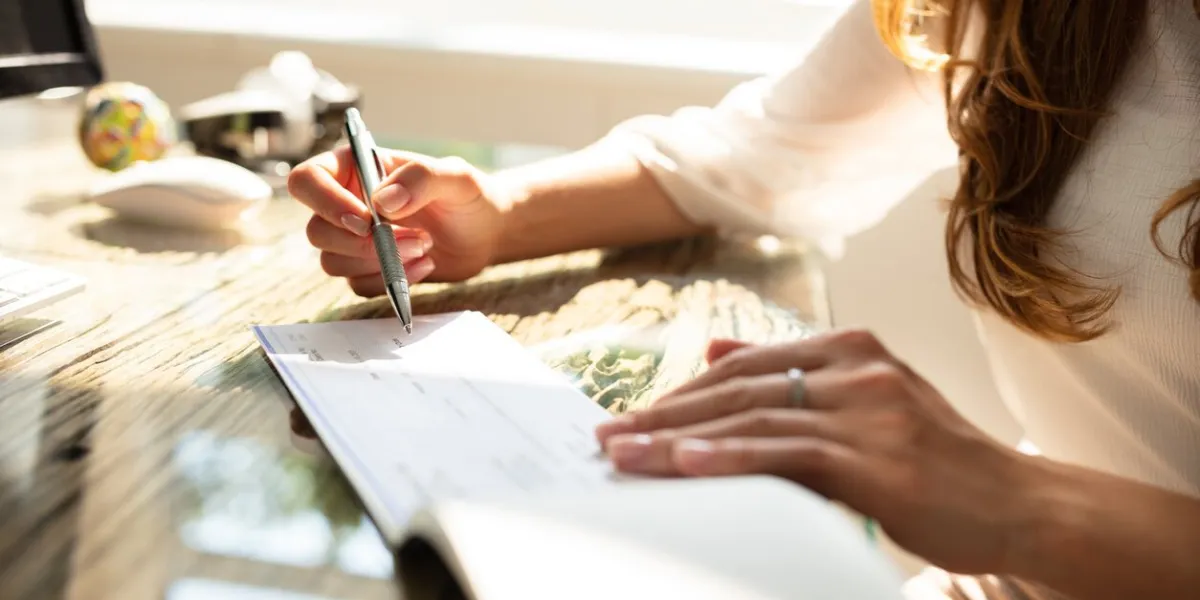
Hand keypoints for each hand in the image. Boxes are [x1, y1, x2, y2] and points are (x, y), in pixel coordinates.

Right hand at [288, 146, 505, 295]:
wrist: (486, 233)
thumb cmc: (469, 196)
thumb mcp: (455, 177)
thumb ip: (420, 179)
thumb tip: (382, 201)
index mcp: (355, 169)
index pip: (307, 180)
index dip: (325, 203)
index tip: (366, 221)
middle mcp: (346, 203)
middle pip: (316, 231)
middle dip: (361, 244)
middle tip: (413, 238)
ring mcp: (354, 239)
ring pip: (332, 262)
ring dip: (379, 262)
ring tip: (424, 246)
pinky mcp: (368, 269)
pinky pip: (357, 285)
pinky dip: (389, 281)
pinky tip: (424, 265)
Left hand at [594, 330, 1034, 575]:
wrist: (1019, 503)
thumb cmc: (936, 462)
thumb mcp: (865, 403)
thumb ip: (793, 375)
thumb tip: (712, 351)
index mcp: (851, 348)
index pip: (744, 364)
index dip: (682, 390)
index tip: (633, 415)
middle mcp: (857, 367)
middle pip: (737, 387)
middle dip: (665, 413)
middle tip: (608, 436)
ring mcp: (868, 409)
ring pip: (753, 416)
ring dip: (678, 436)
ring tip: (624, 454)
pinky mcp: (876, 456)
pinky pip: (788, 452)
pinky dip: (731, 455)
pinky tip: (685, 462)